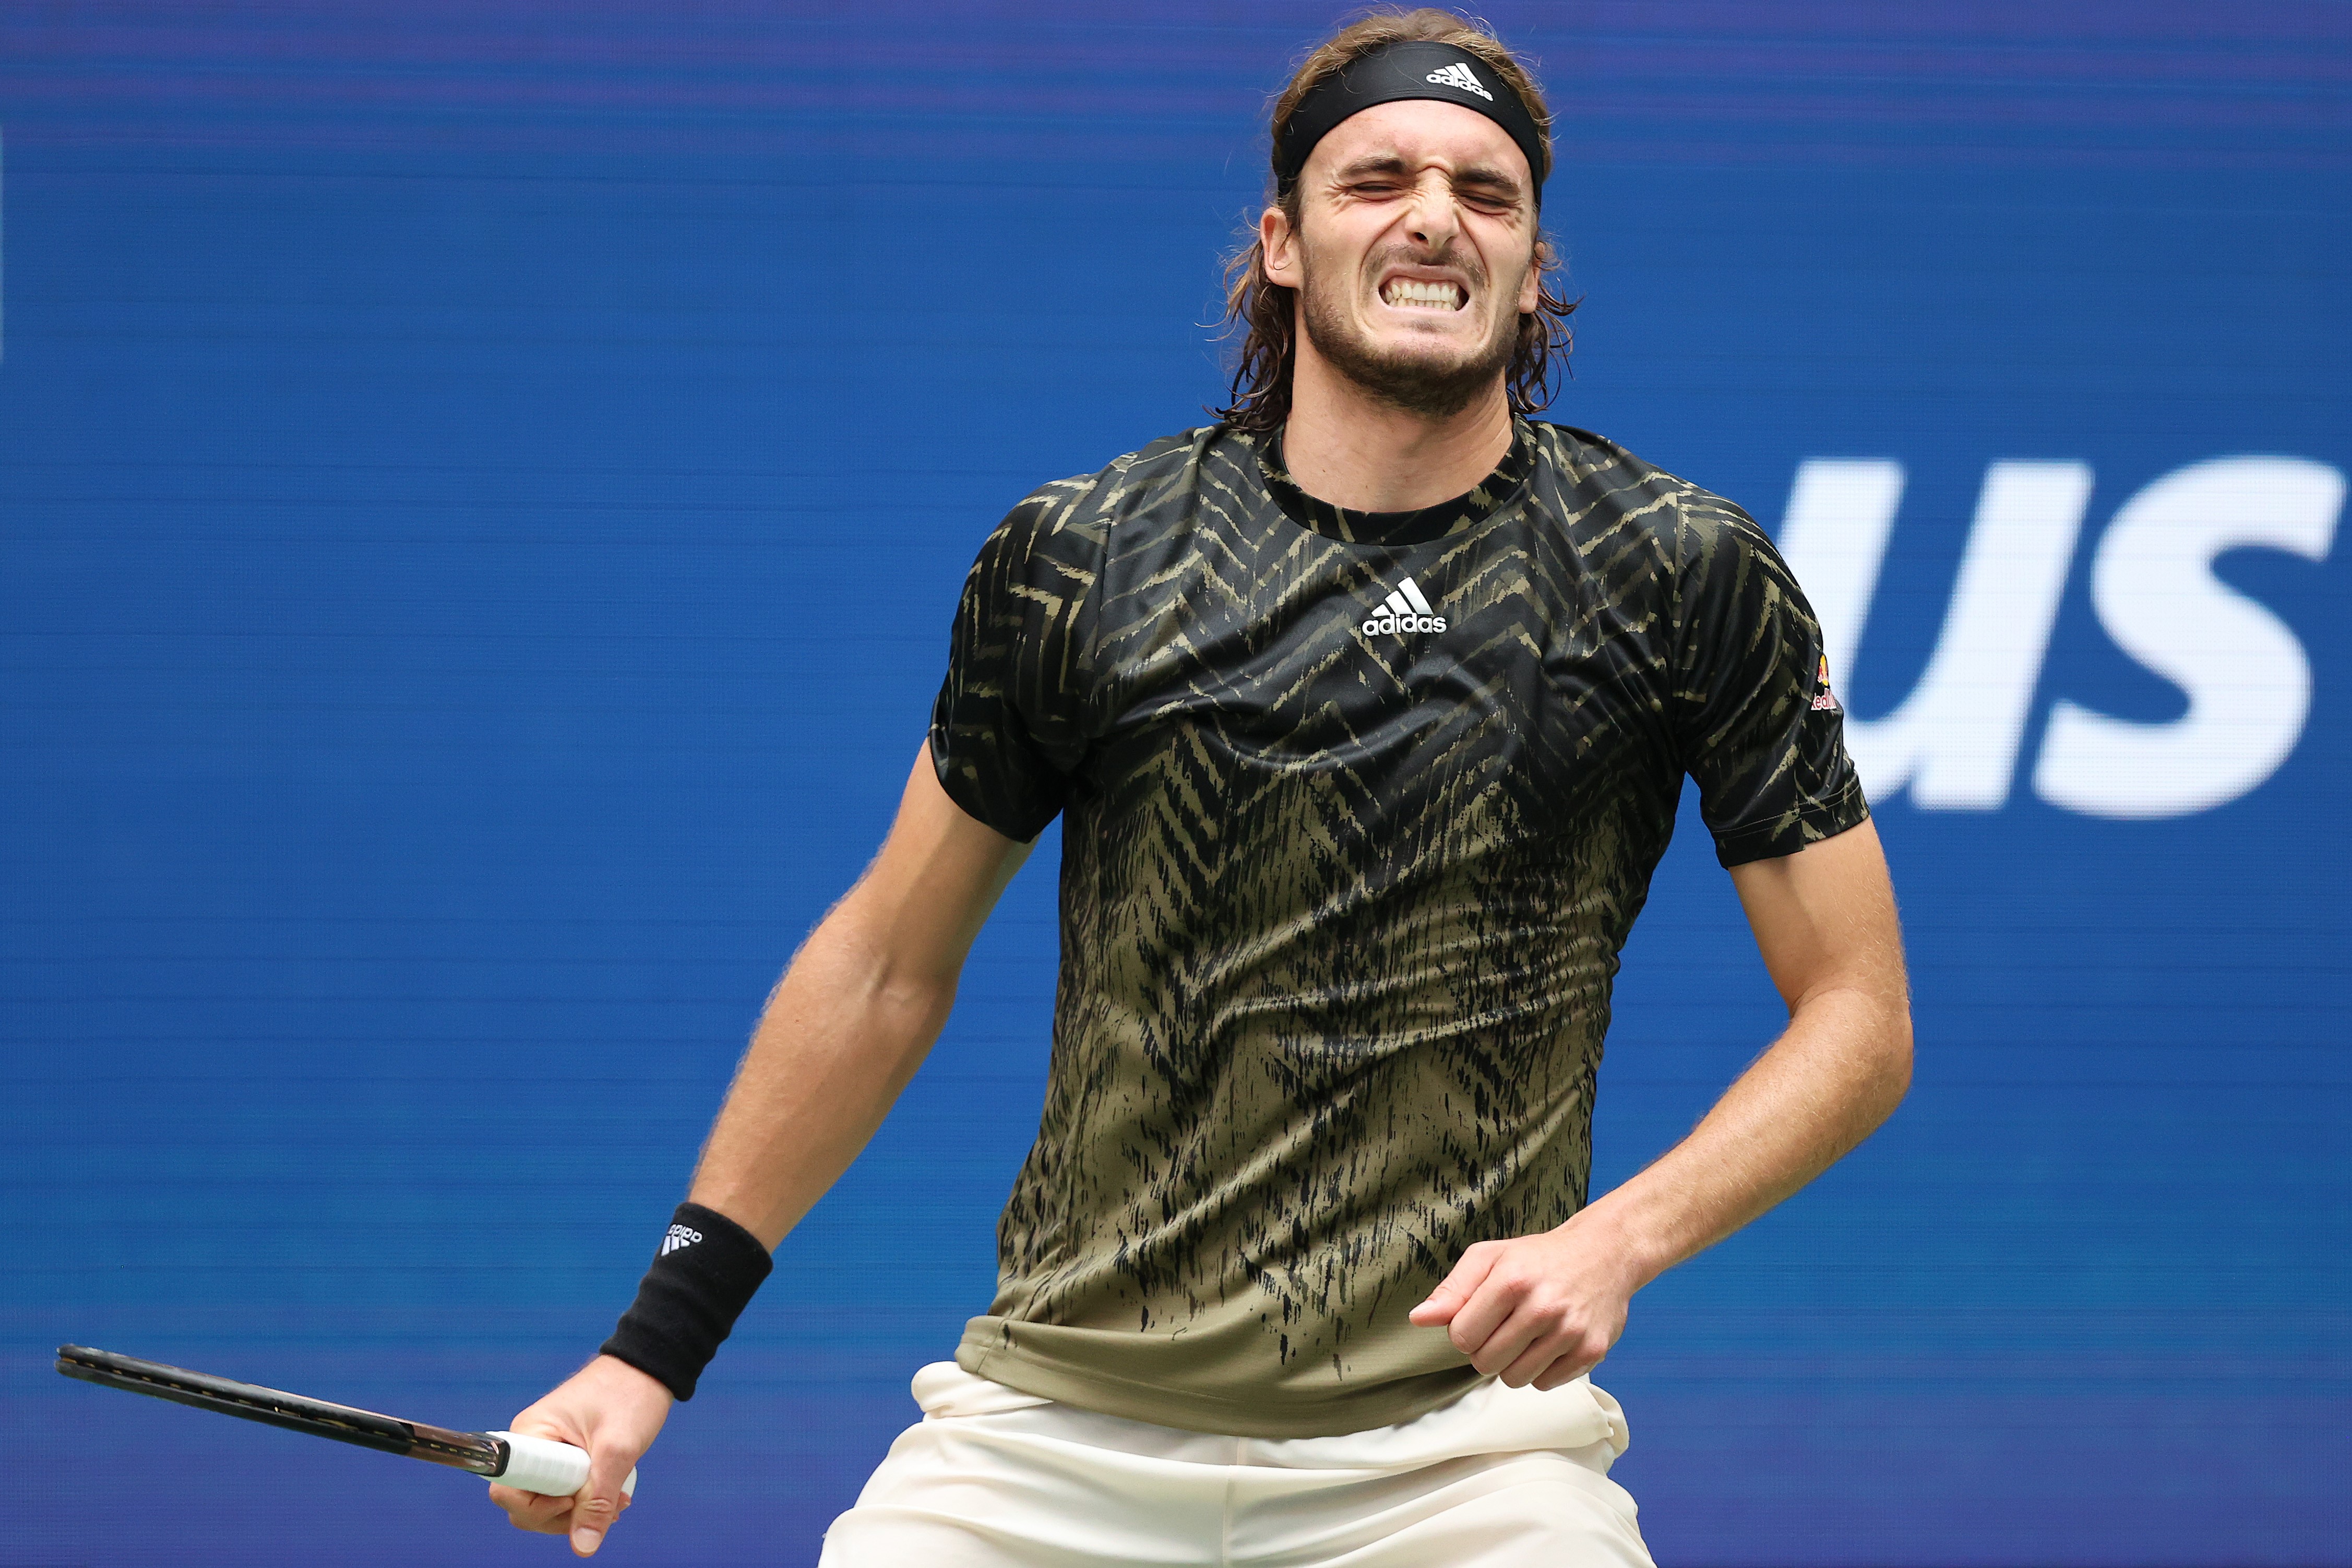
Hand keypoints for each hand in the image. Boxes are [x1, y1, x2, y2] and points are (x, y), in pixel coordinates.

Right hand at [487, 1354, 673, 1556]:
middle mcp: (530, 1445)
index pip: (507, 1490)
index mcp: (530, 1434)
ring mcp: (546, 1453)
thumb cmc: (631, 1395)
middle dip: (564, 1516)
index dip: (537, 1507)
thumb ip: (598, 1499)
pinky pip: (562, 1493)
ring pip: (545, 1504)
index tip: (573, 1498)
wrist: (648, 1368)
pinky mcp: (563, 1459)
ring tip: (618, 1502)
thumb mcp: (618, 1449)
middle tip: (609, 1508)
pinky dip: (586, 1502)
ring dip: (580, 1512)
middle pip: (523, 1505)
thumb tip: (582, 1548)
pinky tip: (614, 1498)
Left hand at [1407, 1213, 1644, 1389]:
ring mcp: (1570, 1331)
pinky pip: (1545, 1384)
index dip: (1464, 1331)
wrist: (1603, 1254)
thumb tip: (1418, 1319)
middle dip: (1486, 1350)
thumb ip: (1452, 1289)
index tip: (1478, 1318)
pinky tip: (1549, 1343)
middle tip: (1503, 1327)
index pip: (1462, 1337)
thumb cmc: (1537, 1258)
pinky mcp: (1592, 1351)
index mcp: (1512, 1280)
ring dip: (1512, 1363)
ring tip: (1525, 1335)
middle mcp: (1544, 1306)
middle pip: (1485, 1363)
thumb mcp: (1489, 1258)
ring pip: (1515, 1379)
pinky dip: (1541, 1370)